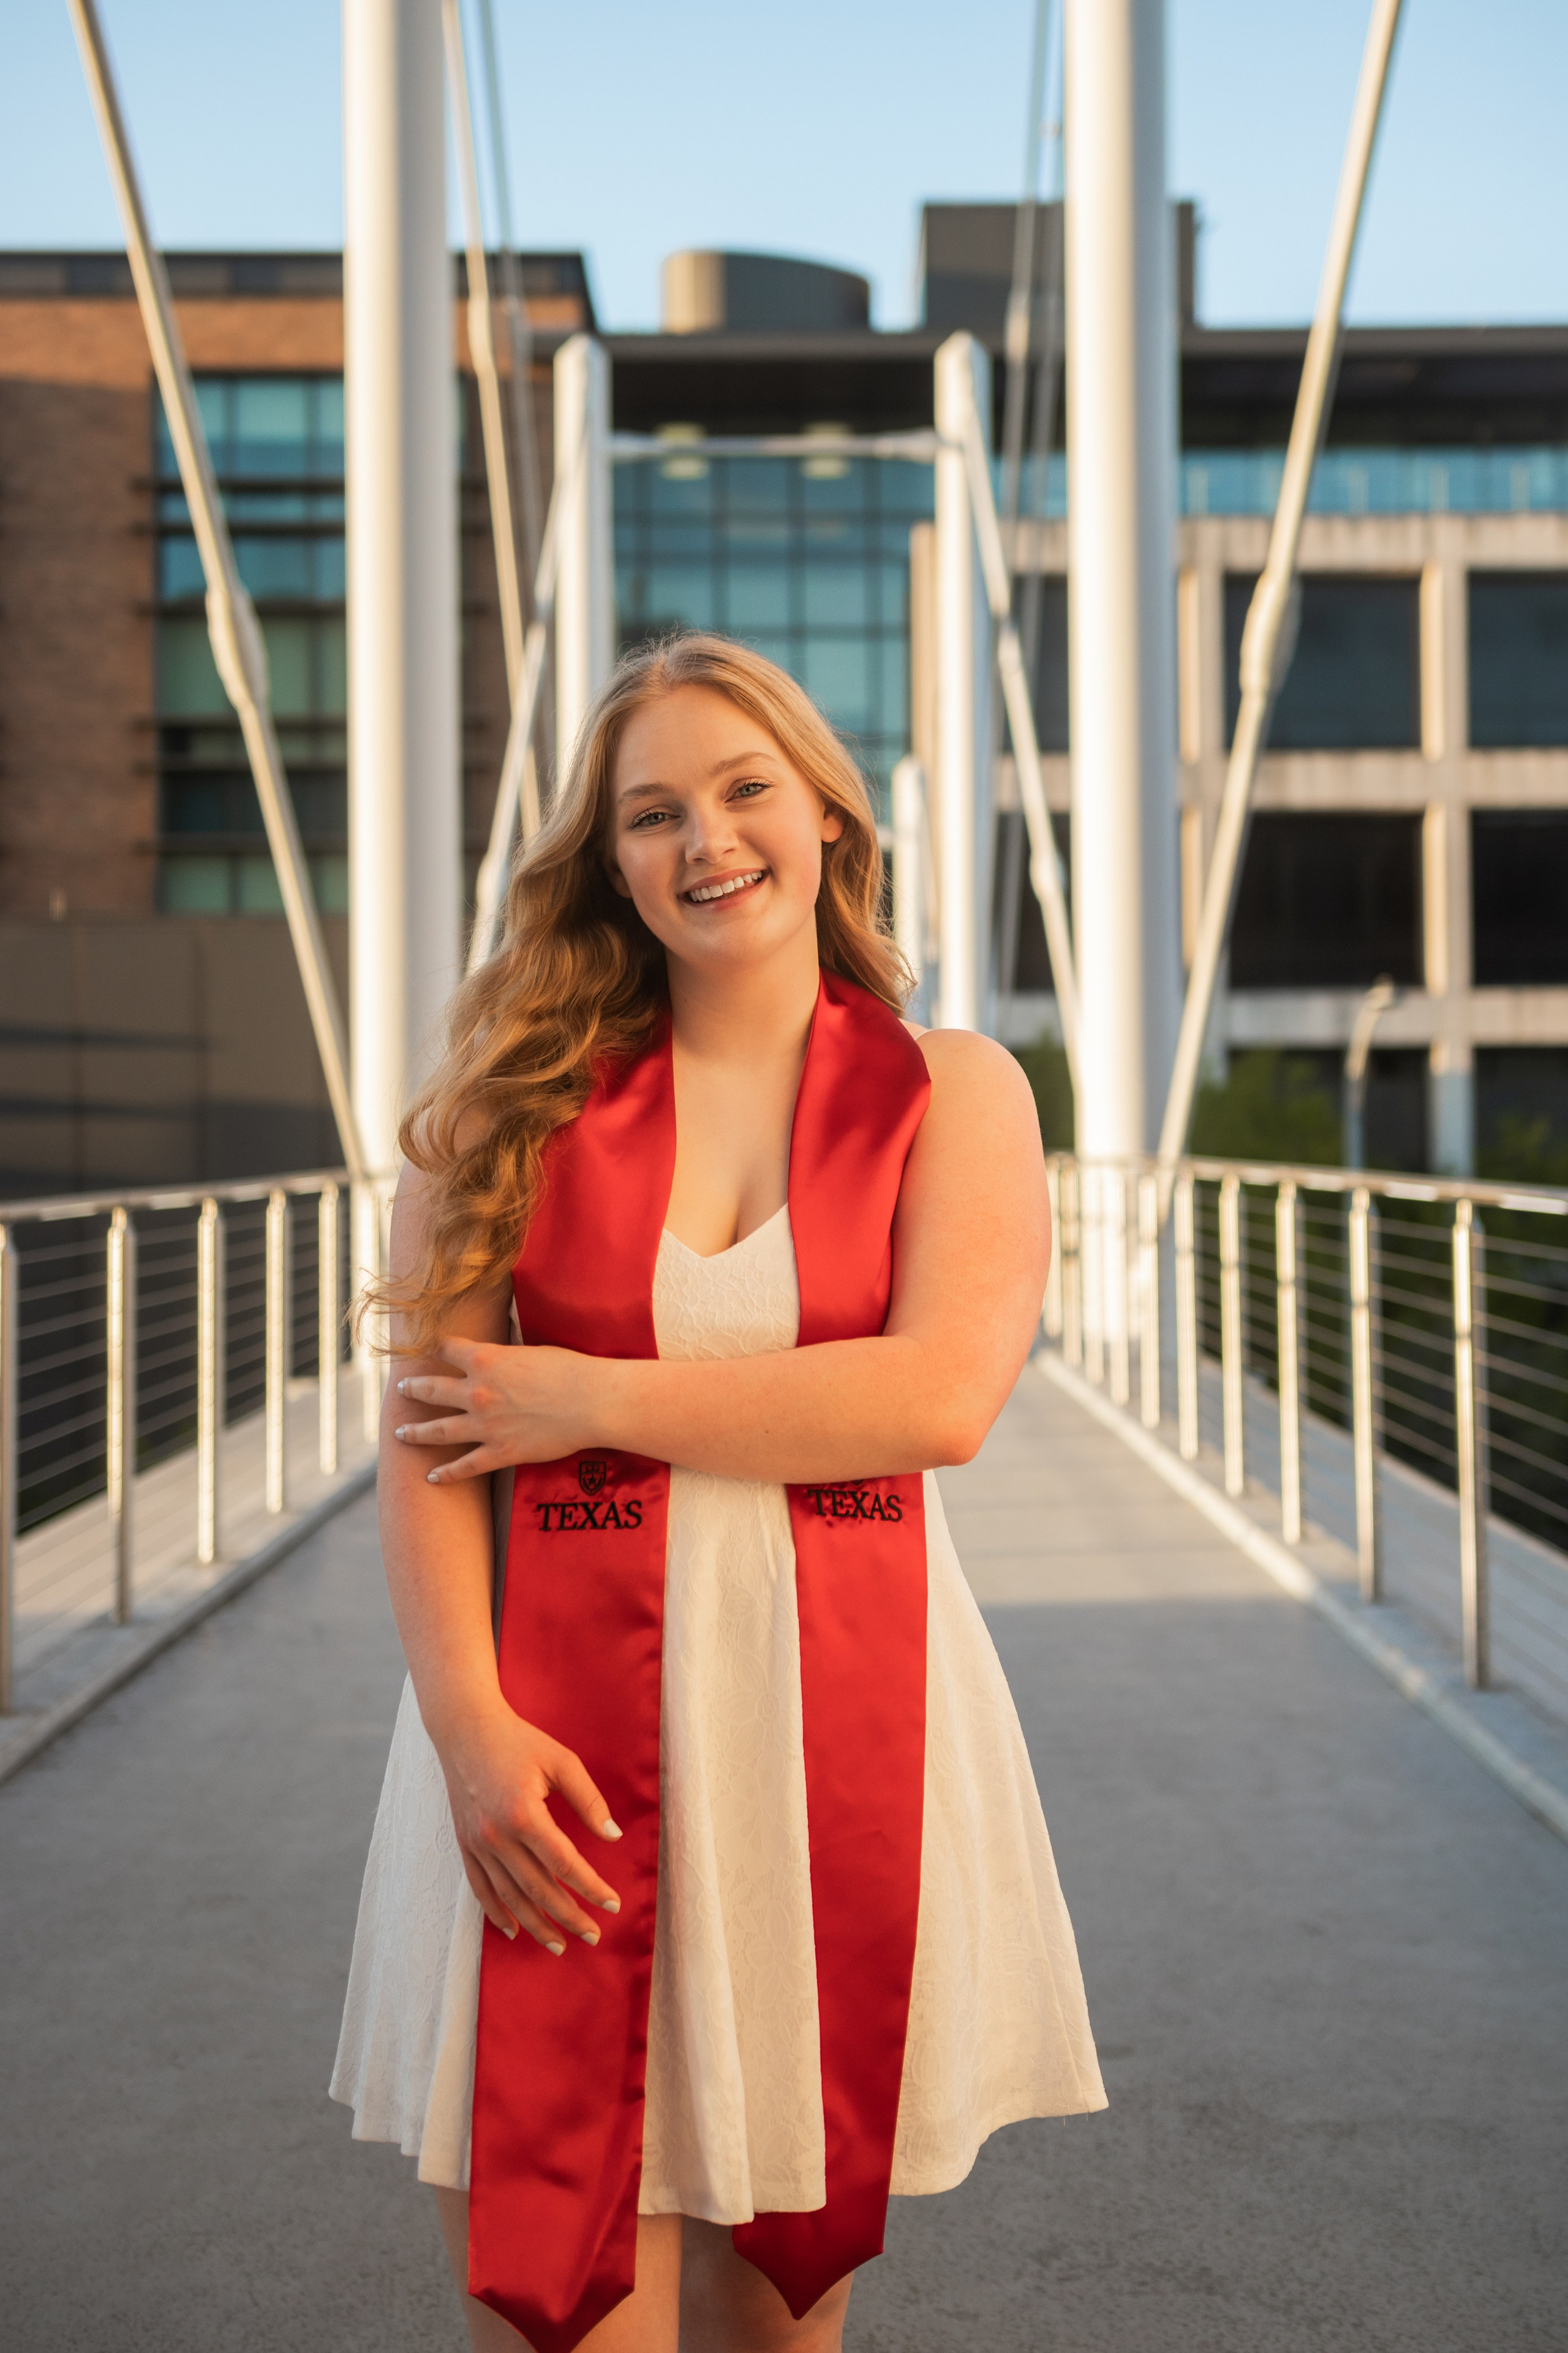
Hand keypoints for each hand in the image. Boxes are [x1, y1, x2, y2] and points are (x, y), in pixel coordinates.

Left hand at [393, 1336, 600, 1479]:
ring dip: (416, 1432)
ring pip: (438, 1430)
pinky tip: (432, 1477)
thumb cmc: (571, 1369)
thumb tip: (502, 1327)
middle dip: (414, 1389)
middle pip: (432, 1389)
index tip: (425, 1349)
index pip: (447, 1348)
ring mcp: (485, 1425)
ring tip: (401, 1433)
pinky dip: (446, 1473)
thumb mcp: (532, 1348)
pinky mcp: (500, 1452)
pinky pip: (465, 1466)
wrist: (592, 1402)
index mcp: (485, 1358)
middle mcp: (477, 1391)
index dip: (435, 1347)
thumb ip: (508, 1346)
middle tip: (401, 1389)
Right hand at [437, 1697, 622, 1954]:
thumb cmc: (519, 1741)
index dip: (590, 1887)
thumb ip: (588, 1800)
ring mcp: (477, 1843)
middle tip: (594, 1935)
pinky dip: (496, 1912)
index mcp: (524, 1813)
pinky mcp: (464, 1844)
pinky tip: (513, 1929)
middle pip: (539, 1889)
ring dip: (536, 1924)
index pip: (564, 1863)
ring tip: (560, 1945)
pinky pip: (480, 1887)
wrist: (465, 1729)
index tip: (612, 1904)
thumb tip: (612, 1837)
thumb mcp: (562, 1761)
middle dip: (569, 1916)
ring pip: (510, 1896)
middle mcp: (497, 1835)